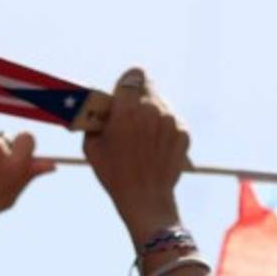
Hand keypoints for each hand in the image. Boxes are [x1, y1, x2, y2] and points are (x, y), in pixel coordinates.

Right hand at [82, 68, 189, 246]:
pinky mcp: (184, 133)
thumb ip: (94, 120)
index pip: (133, 75)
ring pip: (161, 104)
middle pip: (148, 88)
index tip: (124, 94)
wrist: (145, 200)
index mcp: (127, 109)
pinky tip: (154, 148)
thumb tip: (96, 107)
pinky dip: (164, 130)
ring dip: (152, 114)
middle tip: (131, 116)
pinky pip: (172, 121)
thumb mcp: (92, 147)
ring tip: (142, 137)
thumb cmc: (114, 174)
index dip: (127, 84)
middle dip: (139, 99)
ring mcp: (171, 121)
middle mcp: (152, 110)